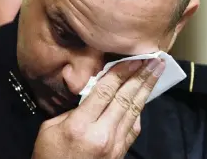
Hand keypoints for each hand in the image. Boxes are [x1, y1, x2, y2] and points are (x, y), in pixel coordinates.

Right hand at [32, 58, 164, 158]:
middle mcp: (102, 134)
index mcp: (80, 125)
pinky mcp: (120, 153)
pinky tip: (143, 98)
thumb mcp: (50, 128)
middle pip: (126, 98)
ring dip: (146, 89)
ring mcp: (115, 145)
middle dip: (141, 76)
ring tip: (156, 73)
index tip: (134, 58)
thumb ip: (72, 110)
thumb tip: (91, 97)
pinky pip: (134, 127)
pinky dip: (139, 110)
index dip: (122, 72)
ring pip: (134, 111)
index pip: (106, 91)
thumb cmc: (50, 156)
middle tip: (155, 60)